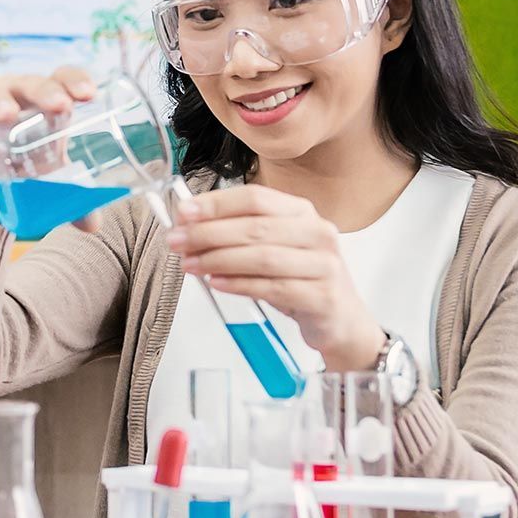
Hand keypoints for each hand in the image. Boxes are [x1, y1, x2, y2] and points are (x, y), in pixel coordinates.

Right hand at [0, 67, 97, 221]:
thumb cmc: (28, 167)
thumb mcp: (53, 180)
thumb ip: (74, 199)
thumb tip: (92, 225)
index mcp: (44, 100)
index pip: (61, 77)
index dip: (75, 80)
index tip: (89, 95)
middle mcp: (14, 95)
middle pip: (29, 83)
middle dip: (45, 90)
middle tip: (60, 106)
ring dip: (0, 99)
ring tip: (8, 115)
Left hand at [167, 184, 384, 370]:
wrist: (340, 319)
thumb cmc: (299, 279)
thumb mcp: (270, 248)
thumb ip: (235, 234)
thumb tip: (187, 224)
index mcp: (302, 213)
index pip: (255, 198)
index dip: (217, 204)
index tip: (184, 212)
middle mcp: (317, 233)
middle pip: (256, 227)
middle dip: (208, 233)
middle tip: (177, 241)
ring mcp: (324, 265)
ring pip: (263, 257)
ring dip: (218, 260)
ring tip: (189, 264)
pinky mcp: (323, 296)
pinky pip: (273, 288)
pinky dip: (239, 285)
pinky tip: (215, 283)